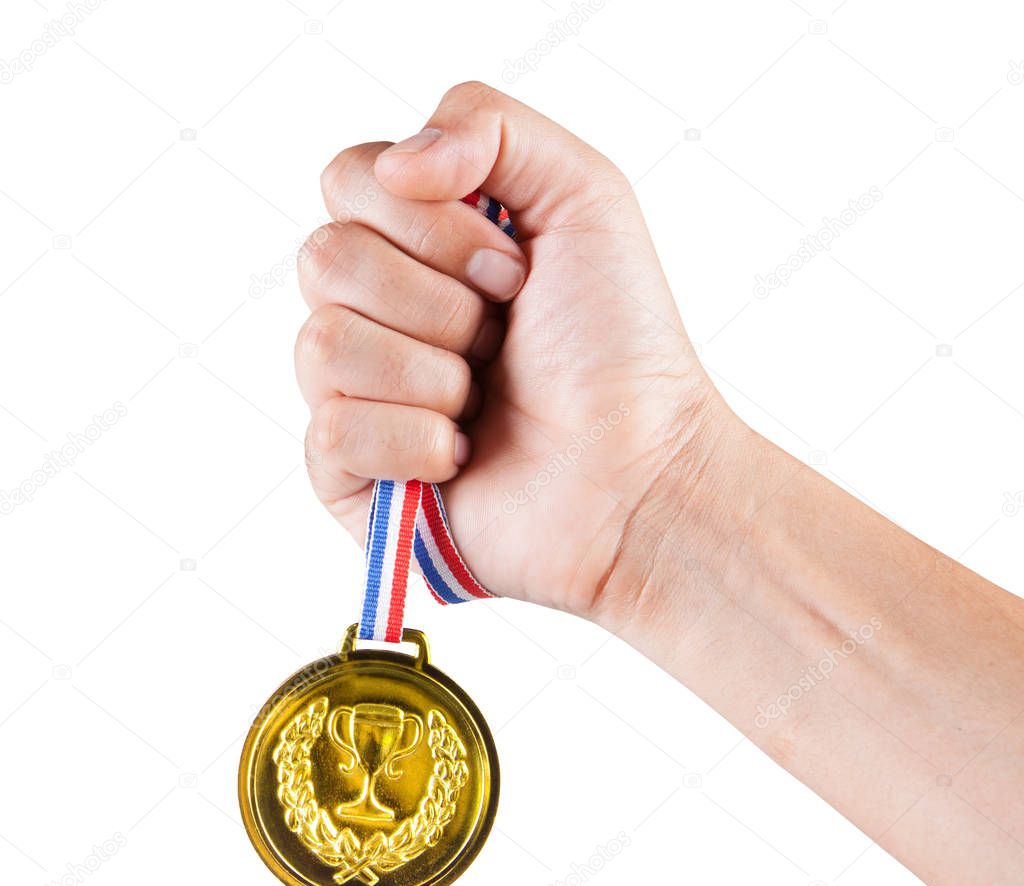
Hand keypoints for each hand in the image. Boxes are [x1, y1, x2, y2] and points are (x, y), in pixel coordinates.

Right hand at [296, 81, 728, 619]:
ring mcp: (359, 395)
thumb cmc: (620, 347)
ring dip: (431, 374)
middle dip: (438, 303)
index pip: (348, 181)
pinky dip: (414, 443)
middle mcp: (378, 313)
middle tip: (504, 338)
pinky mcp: (351, 478)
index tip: (512, 271)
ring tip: (485, 402)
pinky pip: (332, 434)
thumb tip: (393, 165)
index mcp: (418, 246)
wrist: (638, 472)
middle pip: (324, 260)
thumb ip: (488, 123)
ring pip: (322, 345)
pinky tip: (461, 456)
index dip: (429, 222)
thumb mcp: (585, 196)